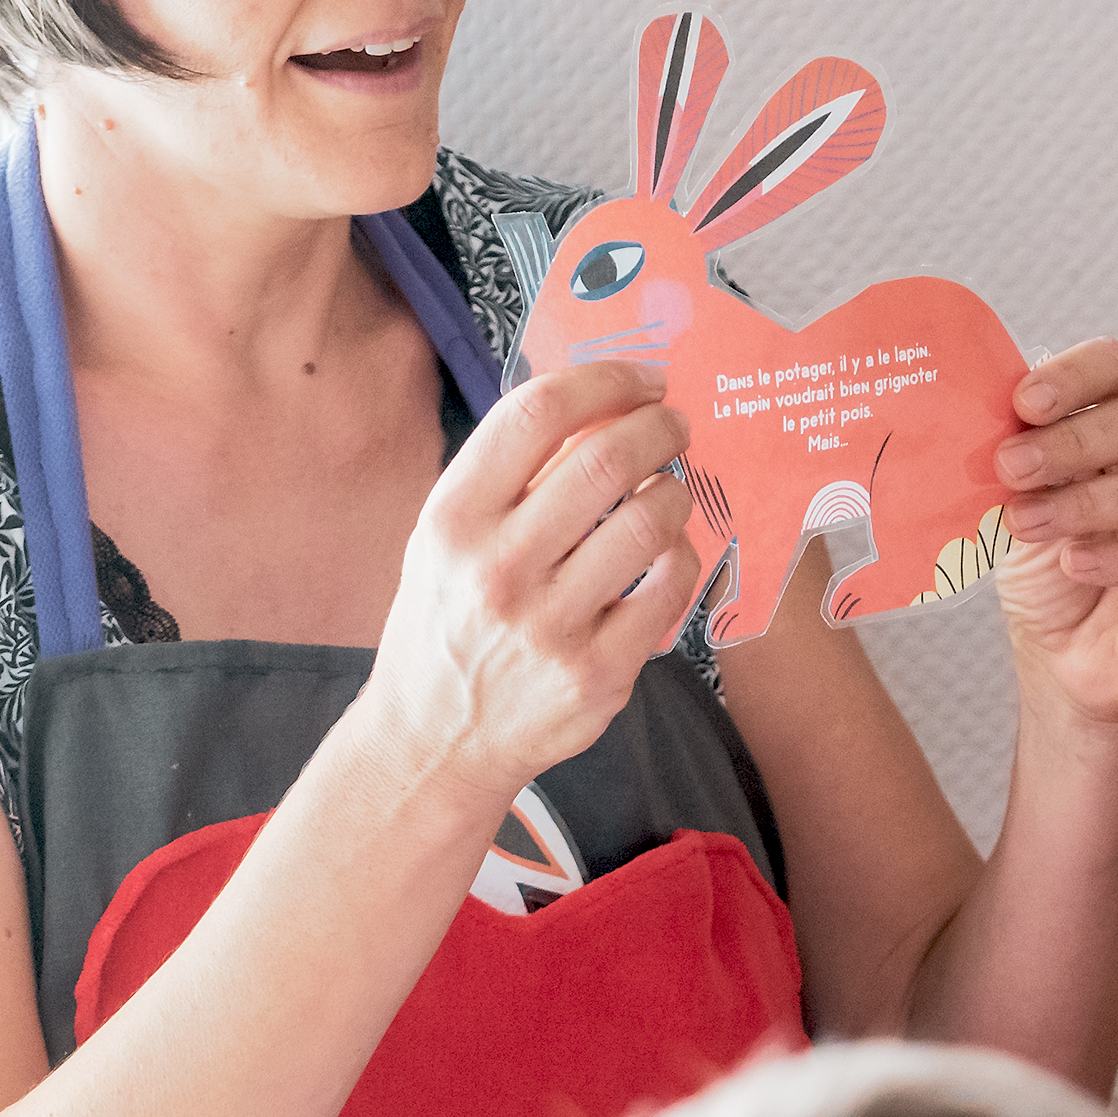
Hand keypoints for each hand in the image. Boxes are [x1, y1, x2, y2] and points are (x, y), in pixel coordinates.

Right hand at [354, 362, 701, 797]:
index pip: (536, 414)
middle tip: (674, 424)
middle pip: (605, 460)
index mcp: (453, 520)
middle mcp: (497, 569)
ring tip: (669, 488)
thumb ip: (506, 476)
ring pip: (649, 521)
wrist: (436, 738)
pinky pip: (668, 586)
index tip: (642, 378)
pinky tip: (668, 549)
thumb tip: (597, 402)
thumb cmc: (448, 621)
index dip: (604, 380)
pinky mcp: (599, 673)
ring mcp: (550, 626)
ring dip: (674, 489)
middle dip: (658, 426)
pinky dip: (681, 554)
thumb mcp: (445, 539)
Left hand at [990, 341, 1117, 728]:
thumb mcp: (1023, 504)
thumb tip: (999, 415)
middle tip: (1010, 468)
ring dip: (1089, 502)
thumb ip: (1023, 457)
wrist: (1068, 658)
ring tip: (1028, 523)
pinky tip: (1078, 563)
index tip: (1023, 403)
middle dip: (1072, 443)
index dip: (1074, 378)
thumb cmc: (1053, 571)